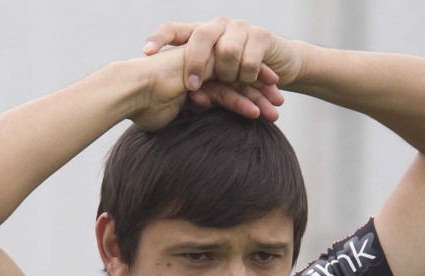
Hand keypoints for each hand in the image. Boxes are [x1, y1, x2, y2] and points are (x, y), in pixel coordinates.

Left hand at [140, 17, 301, 123]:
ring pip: (227, 52)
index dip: (159, 39)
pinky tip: (255, 83)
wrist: (278, 72)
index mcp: (199, 35)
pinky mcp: (261, 36)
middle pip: (200, 37)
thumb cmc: (239, 81)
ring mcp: (239, 28)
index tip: (146, 53)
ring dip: (230, 77)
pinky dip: (250, 77)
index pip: (173, 30)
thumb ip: (197, 87)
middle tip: (192, 87)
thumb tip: (184, 99)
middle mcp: (217, 27)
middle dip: (195, 64)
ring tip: (236, 87)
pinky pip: (250, 60)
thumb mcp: (213, 84)